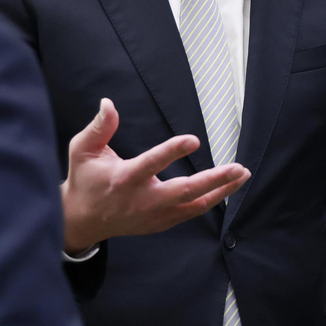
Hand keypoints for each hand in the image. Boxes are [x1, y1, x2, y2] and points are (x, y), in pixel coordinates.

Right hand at [62, 98, 249, 252]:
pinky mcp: (162, 222)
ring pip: (194, 204)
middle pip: (184, 191)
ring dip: (221, 190)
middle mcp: (143, 200)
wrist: (83, 220)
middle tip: (238, 167)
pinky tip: (229, 188)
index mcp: (124, 179)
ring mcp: (155, 215)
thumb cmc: (85, 180)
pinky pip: (191, 212)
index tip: (194, 139)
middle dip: (214, 180)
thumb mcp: (82, 150)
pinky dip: (211, 200)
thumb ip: (99, 127)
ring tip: (242, 174)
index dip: (172, 152)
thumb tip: (108, 103)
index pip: (152, 164)